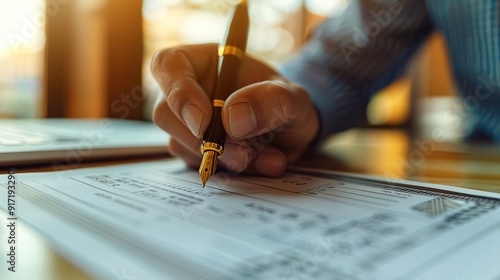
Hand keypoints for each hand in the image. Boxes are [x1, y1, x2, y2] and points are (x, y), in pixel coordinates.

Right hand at [151, 44, 318, 176]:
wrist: (292, 133)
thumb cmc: (285, 103)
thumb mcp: (291, 97)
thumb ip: (269, 100)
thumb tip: (232, 120)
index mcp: (202, 62)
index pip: (168, 66)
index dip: (178, 93)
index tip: (203, 122)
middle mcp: (188, 91)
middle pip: (166, 114)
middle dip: (202, 140)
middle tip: (241, 153)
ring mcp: (187, 124)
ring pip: (181, 145)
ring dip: (223, 159)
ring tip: (267, 156)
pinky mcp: (194, 151)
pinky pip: (198, 166)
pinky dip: (231, 170)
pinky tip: (260, 163)